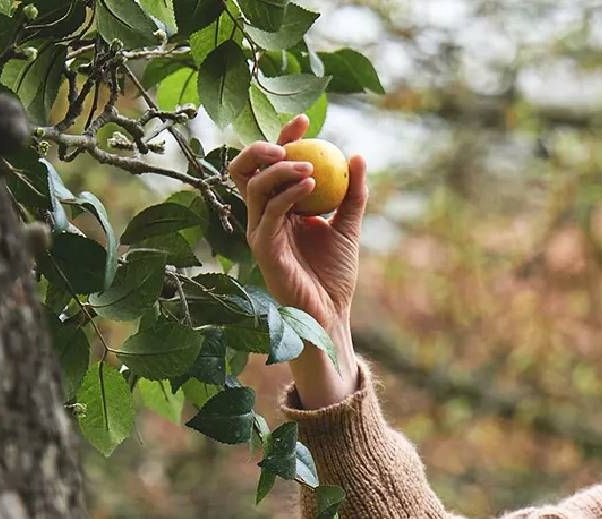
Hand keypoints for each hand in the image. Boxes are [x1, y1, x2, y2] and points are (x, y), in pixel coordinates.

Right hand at [226, 113, 367, 384]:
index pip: (271, 164)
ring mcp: (259, 231)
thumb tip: (357, 155)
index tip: (303, 122)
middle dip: (259, 148)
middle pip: (244, 170)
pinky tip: (311, 186)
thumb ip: (353, 193)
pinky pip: (269, 213)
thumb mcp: (349, 226)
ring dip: (280, 170)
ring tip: (310, 168)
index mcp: (279, 207)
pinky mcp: (262, 249)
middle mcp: (263, 216)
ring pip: (254, 187)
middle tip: (288, 143)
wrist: (330, 313)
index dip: (283, 139)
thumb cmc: (335, 274)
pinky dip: (288, 194)